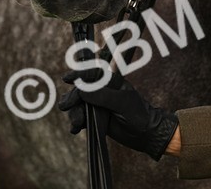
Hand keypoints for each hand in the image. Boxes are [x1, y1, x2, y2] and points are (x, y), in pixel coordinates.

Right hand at [59, 70, 178, 160]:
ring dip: (74, 113)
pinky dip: (76, 123)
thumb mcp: (122, 102)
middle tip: (65, 107)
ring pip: (79, 106)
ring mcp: (98, 106)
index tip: (67, 79)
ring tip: (77, 124)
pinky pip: (81, 119)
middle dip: (72, 98)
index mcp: (110, 82)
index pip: (92, 74)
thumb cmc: (139, 114)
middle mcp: (102, 92)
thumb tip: (82, 90)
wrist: (145, 135)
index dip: (78, 75)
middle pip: (81, 91)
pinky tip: (75, 130)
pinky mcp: (96, 119)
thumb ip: (103, 96)